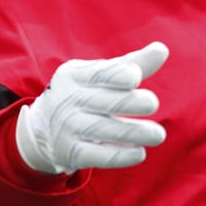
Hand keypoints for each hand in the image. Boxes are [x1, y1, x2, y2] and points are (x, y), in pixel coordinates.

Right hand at [15, 41, 169, 174]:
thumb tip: (162, 49)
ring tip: (158, 135)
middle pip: (105, 101)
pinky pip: (99, 156)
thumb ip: (131, 64)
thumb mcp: (99, 75)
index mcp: (75, 75)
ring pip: (104, 130)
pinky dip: (121, 156)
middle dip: (131, 102)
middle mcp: (68, 100)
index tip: (136, 77)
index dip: (119, 74)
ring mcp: (68, 128)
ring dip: (134, 132)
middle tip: (153, 104)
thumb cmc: (84, 94)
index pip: (100, 73)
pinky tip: (140, 152)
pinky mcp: (71, 153)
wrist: (44, 130)